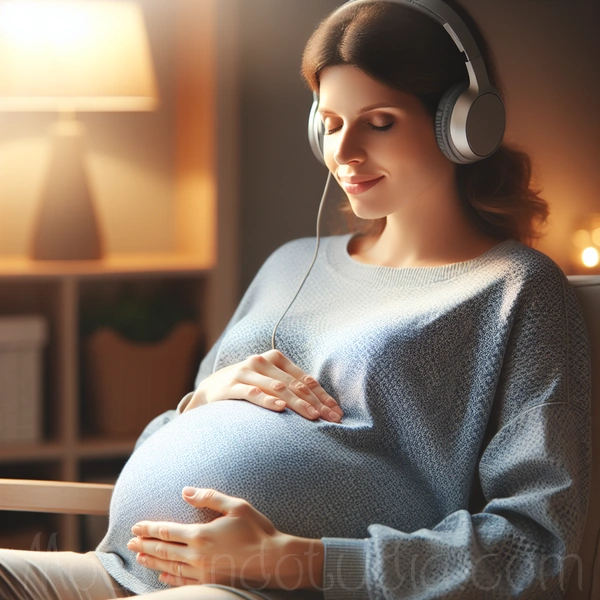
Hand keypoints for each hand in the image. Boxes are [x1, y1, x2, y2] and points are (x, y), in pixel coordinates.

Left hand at [127, 487, 323, 590]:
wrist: (273, 560)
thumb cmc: (256, 530)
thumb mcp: (236, 506)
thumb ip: (209, 498)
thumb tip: (185, 491)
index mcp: (201, 534)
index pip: (166, 531)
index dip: (149, 528)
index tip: (136, 527)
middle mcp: (197, 555)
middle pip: (163, 549)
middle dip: (145, 544)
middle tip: (130, 542)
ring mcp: (202, 572)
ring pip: (169, 566)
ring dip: (152, 560)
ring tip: (140, 556)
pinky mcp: (210, 582)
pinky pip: (183, 581)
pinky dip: (169, 578)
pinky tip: (161, 575)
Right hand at [185, 349, 342, 421]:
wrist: (211, 388)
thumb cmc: (248, 385)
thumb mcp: (269, 381)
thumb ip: (291, 387)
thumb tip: (322, 405)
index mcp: (275, 358)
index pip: (305, 379)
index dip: (323, 396)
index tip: (336, 412)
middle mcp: (261, 361)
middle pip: (295, 385)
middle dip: (316, 403)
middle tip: (331, 419)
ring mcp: (245, 372)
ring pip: (278, 388)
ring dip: (298, 403)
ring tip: (312, 416)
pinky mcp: (231, 385)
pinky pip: (252, 393)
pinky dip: (267, 400)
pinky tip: (280, 408)